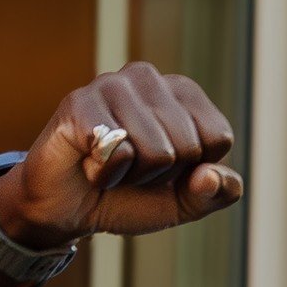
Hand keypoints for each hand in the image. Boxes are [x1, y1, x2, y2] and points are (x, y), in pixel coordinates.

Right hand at [0, 60, 242, 248]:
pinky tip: (90, 164)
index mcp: (180, 93)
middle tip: (132, 170)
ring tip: (111, 166)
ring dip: (132, 177)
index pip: (218, 137)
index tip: (165, 170)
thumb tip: (213, 177)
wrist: (68, 209)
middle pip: (188, 146)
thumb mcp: (181, 203)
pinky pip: (118, 153)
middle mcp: (148, 77)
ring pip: (157, 151)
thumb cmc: (126, 196)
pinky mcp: (80, 103)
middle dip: (162, 176)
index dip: (194, 170)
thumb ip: (213, 194)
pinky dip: (105, 175)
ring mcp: (112, 85)